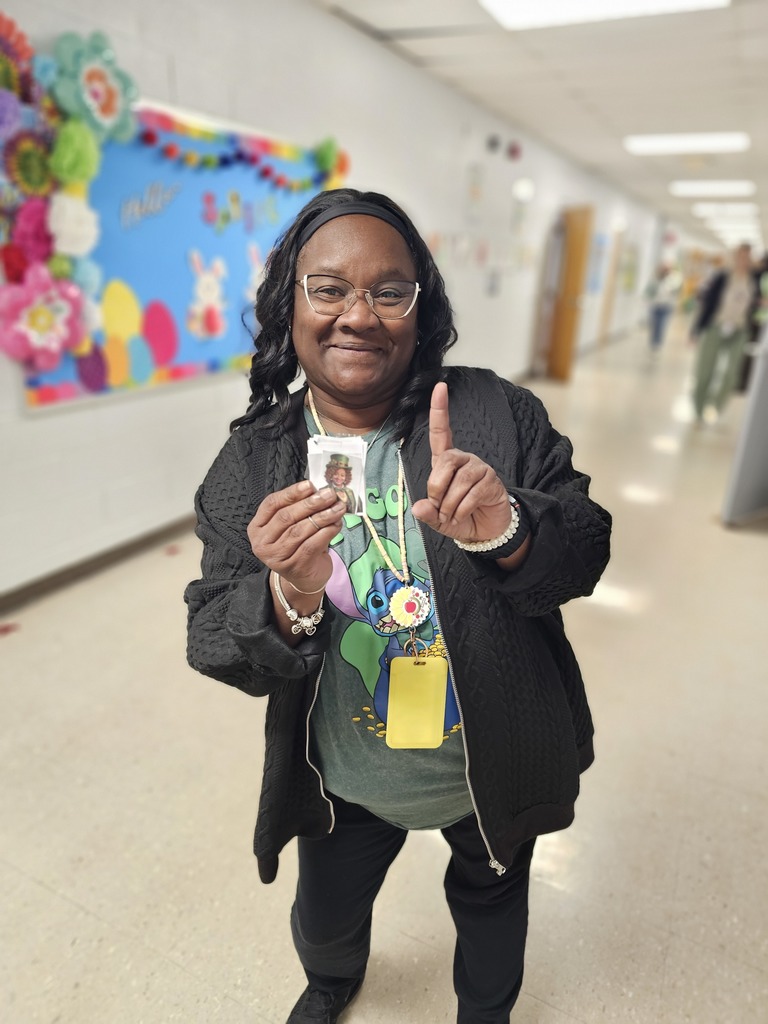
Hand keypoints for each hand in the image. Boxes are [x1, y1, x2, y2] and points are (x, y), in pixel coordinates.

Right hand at [247, 480, 344, 592]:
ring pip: (300, 530)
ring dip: (322, 516)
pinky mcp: (294, 567)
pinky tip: (337, 524)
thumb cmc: (298, 545)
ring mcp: (276, 557)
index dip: (291, 493)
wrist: (304, 578)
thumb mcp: (294, 525)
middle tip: (329, 494)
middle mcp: (262, 543)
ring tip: (338, 508)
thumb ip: (301, 508)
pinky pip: (311, 544)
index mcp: (257, 527)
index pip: (272, 504)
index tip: (310, 485)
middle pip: (286, 516)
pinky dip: (326, 532)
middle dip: (310, 503)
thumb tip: (320, 490)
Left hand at [411, 382, 510, 542]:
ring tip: (452, 515)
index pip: (441, 433)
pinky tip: (463, 516)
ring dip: (450, 504)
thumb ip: (427, 512)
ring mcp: (479, 469)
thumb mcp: (437, 518)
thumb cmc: (460, 517)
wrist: (486, 531)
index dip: (440, 410)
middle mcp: (463, 460)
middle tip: (439, 508)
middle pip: (444, 462)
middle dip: (436, 489)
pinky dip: (461, 510)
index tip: (440, 386)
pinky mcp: (491, 481)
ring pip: (458, 481)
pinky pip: (471, 494)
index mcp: (446, 462)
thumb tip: (419, 506)